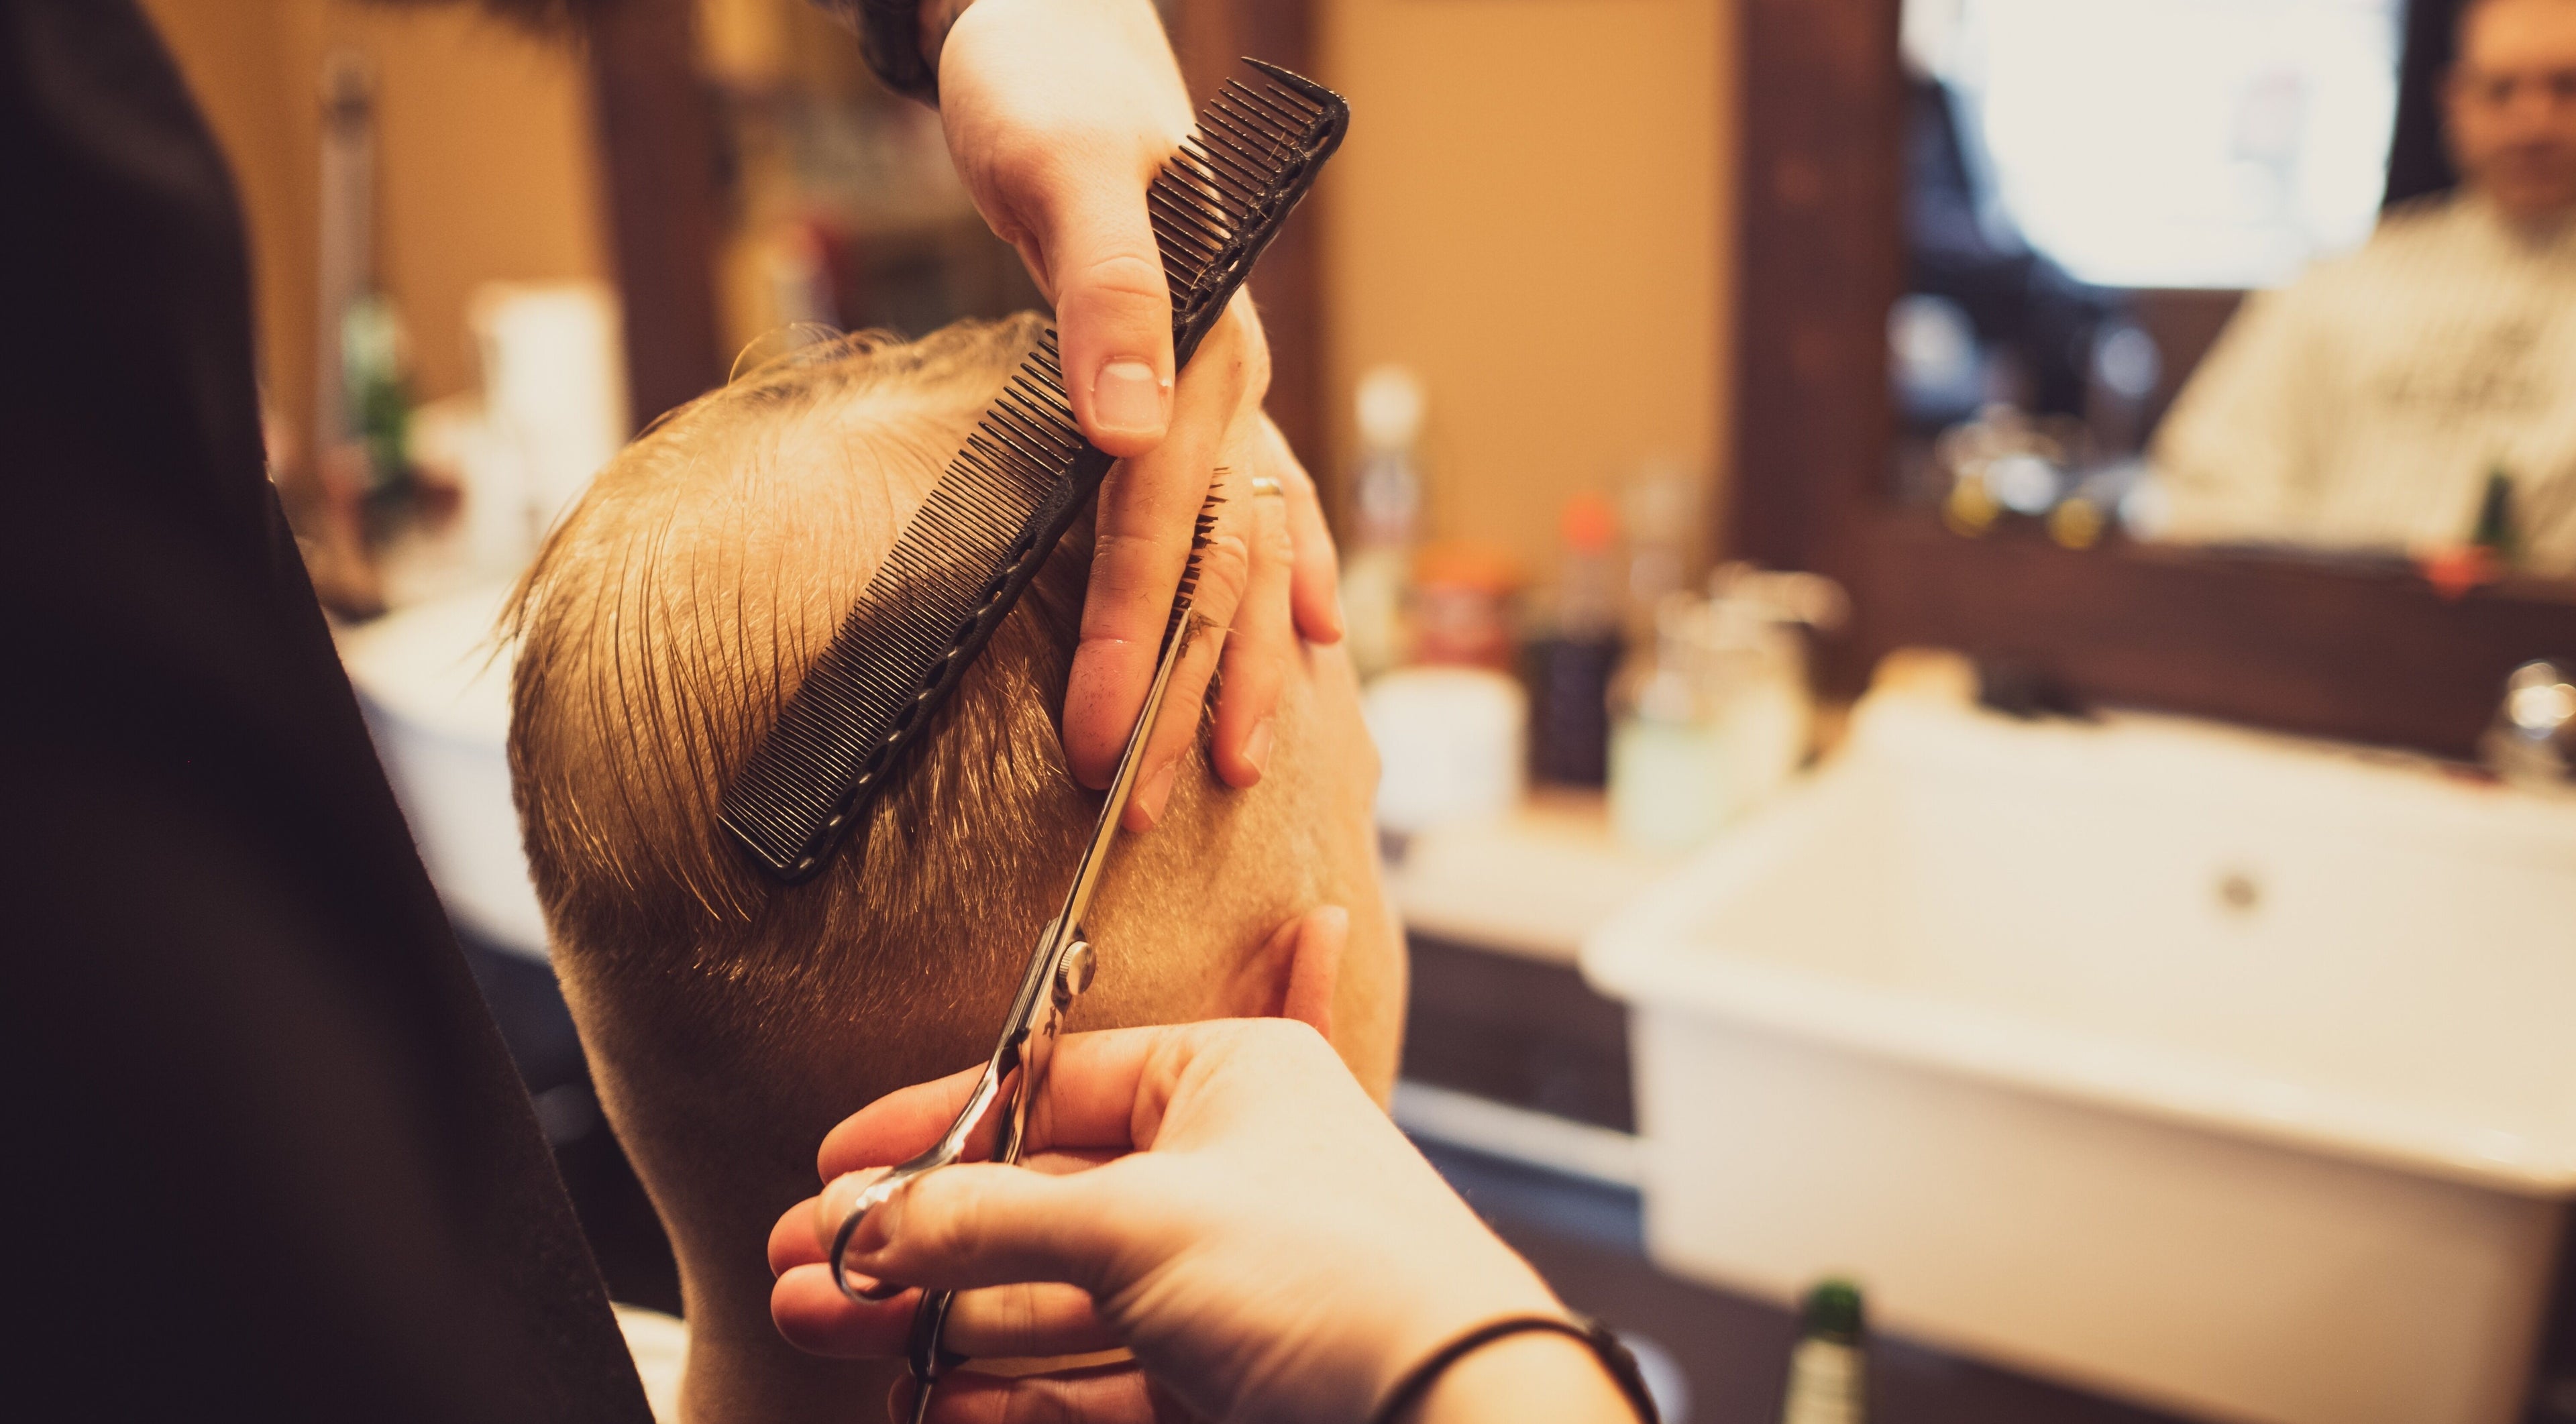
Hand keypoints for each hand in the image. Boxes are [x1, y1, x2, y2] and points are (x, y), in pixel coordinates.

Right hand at [770, 1020, 1587, 1423]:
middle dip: (915, 1237)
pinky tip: (927, 1395)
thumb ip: (991, 1221)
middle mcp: (1226, 1170)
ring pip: (1051, 1295)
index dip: (937, 1127)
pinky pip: (1092, 1378)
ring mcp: (1223, 1281)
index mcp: (1230, 1079)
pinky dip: (1006, 1388)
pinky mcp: (1224, 1380)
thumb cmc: (1332, 1277)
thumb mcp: (1139, 1225)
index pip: (1049, 1086)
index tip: (838, 1165)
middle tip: (803, 1266)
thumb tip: (870, 1221)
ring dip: (937, 1313)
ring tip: (823, 1325)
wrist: (1456, 1420)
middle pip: (1037, 1197)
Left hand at [927, 0, 1343, 821]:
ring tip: (1235, 768)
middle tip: (1139, 813)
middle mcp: (1228, 377)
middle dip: (1183, 690)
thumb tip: (1127, 431)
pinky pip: (1260, 502)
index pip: (1163, 521)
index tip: (1097, 746)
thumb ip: (1107, 294)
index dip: (1133, 639)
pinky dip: (1284, 577)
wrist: (1067, 32)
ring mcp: (1227, 385)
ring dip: (1242, 662)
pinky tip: (1303, 640)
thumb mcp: (1063, 171)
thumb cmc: (1050, 94)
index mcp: (1200, 340)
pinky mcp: (1203, 384)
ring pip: (1251, 546)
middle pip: (1217, 559)